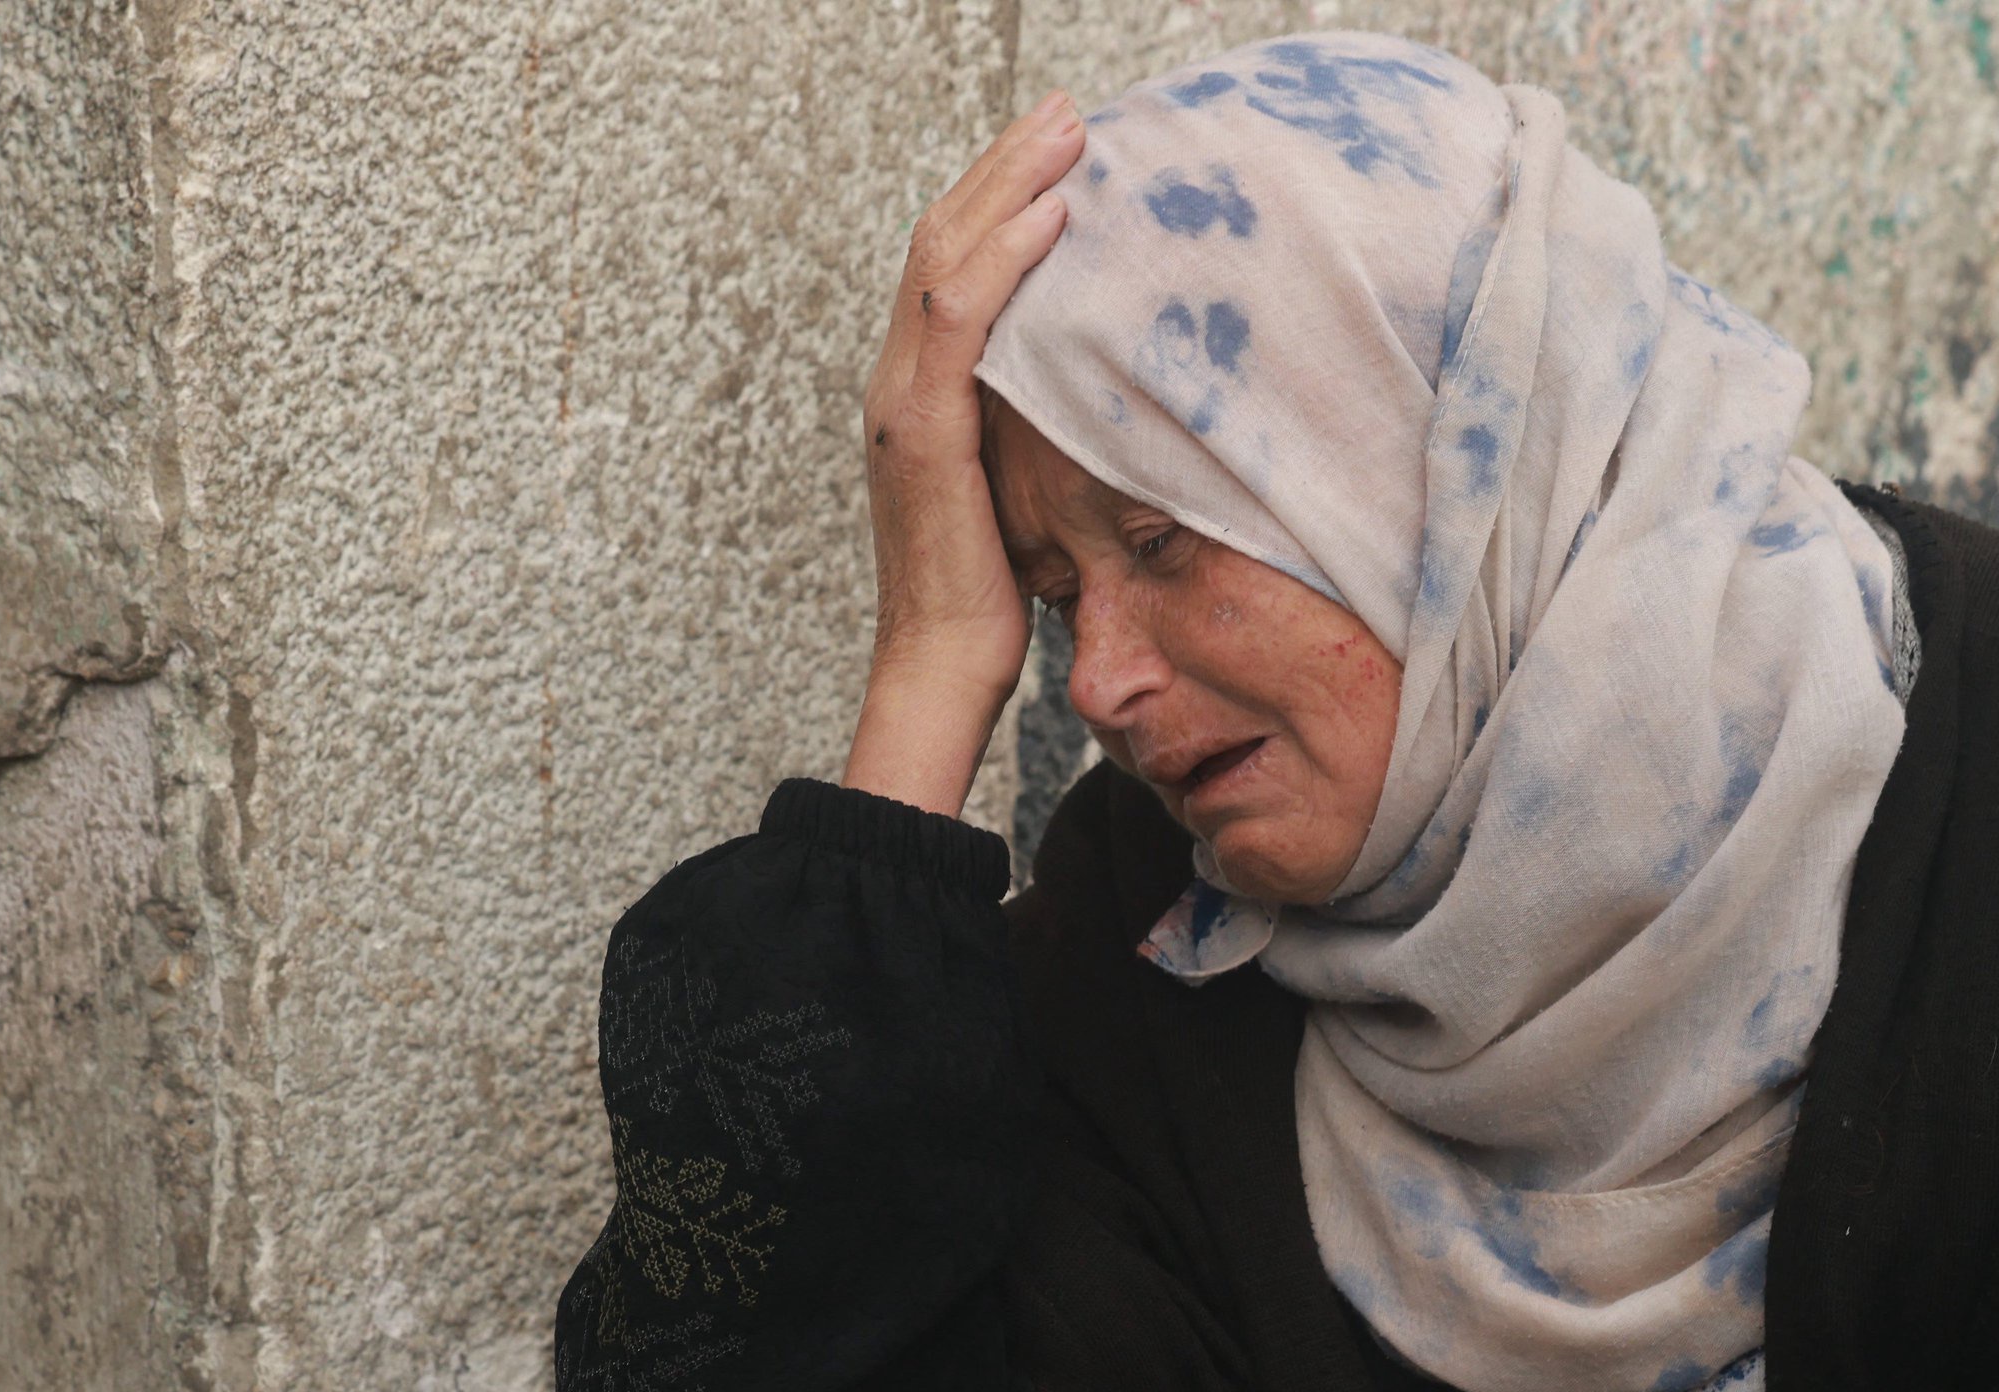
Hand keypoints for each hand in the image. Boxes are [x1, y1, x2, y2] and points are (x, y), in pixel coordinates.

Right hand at [842, 91, 1083, 817]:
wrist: (942, 671)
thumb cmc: (990, 599)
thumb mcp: (1023, 491)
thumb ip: (1037, 432)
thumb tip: (1101, 396)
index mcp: (918, 392)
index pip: (950, 266)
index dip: (998, 197)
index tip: (1057, 150)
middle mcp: (897, 383)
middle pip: (943, 239)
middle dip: (1006, 165)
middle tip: (1067, 112)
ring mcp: (902, 404)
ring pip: (946, 260)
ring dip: (1010, 186)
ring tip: (1068, 134)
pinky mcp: (924, 434)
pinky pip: (960, 323)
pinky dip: (1004, 259)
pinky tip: (1053, 217)